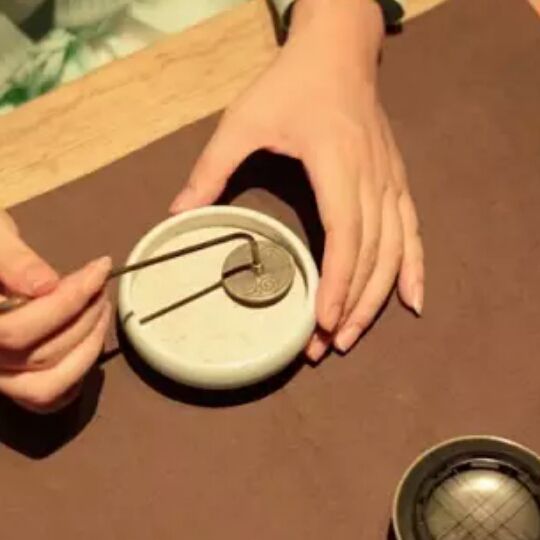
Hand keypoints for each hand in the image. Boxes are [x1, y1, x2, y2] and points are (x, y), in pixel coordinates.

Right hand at [0, 210, 111, 412]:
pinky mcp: (16, 382)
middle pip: (40, 356)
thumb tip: (47, 287)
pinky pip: (50, 397)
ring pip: (48, 385)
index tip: (101, 268)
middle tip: (101, 284)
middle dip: (84, 316)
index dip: (67, 301)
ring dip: (89, 345)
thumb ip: (13, 260)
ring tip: (102, 306)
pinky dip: (77, 372)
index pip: (16, 331)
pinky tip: (91, 336)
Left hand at [170, 0, 423, 359]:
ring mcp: (390, 180)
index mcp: (337, 162)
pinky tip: (413, 301)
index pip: (345, 234)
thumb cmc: (291, 84)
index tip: (323, 323)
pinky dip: (414, 269)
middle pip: (372, 253)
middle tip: (328, 345)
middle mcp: (372, 176)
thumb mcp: (243, 121)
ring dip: (378, 297)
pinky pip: (412, 232)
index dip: (338, 282)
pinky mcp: (395, 181)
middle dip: (352, 304)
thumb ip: (211, 169)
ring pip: (394, 250)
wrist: (338, 51)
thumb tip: (178, 213)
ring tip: (355, 334)